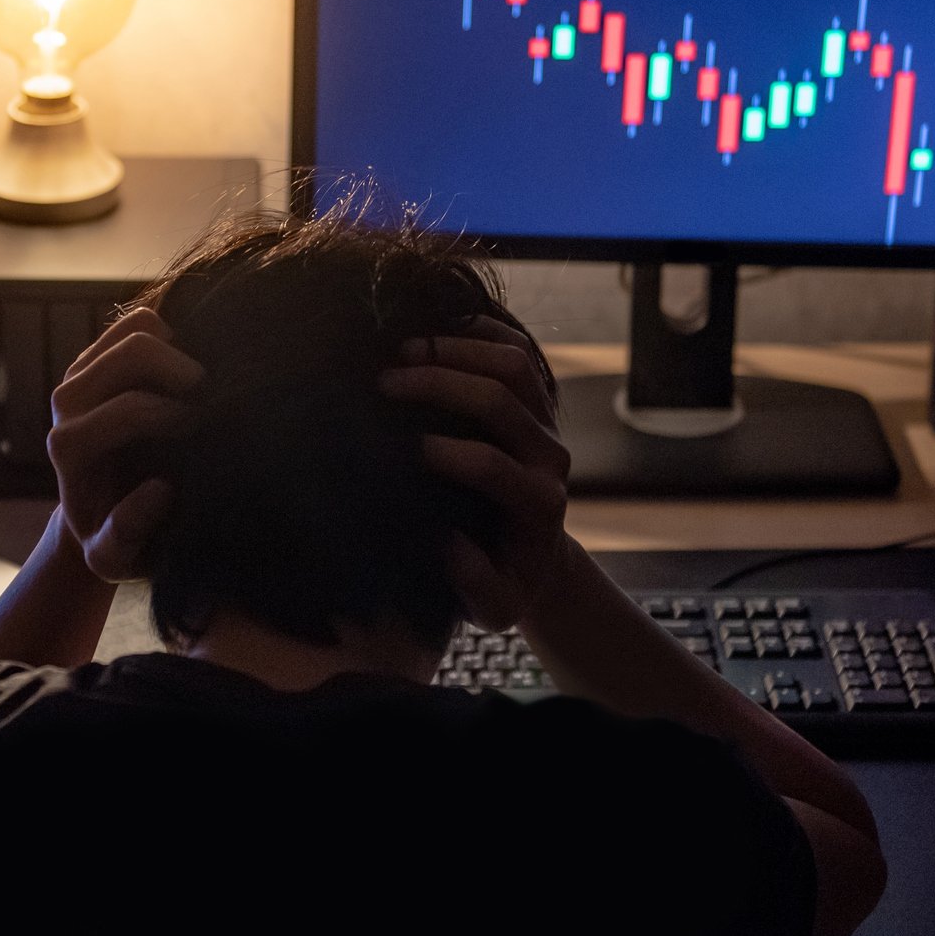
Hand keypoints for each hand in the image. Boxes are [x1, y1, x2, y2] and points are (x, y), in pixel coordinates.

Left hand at [47, 307, 202, 581]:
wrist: (97, 519)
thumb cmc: (117, 541)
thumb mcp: (116, 559)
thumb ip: (126, 534)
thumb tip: (158, 489)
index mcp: (69, 447)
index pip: (131, 409)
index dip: (180, 417)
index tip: (207, 435)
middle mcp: (66, 403)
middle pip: (133, 353)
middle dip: (185, 373)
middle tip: (213, 403)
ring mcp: (80, 374)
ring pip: (138, 328)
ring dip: (181, 351)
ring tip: (203, 389)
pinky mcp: (96, 357)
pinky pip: (139, 322)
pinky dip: (174, 336)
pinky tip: (189, 376)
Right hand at [378, 316, 570, 630]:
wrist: (536, 558)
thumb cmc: (503, 582)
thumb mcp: (492, 607)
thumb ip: (476, 584)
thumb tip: (447, 543)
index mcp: (538, 505)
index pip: (496, 467)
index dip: (451, 454)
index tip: (404, 450)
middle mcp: (549, 457)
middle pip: (502, 401)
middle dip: (441, 385)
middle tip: (385, 383)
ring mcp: (547, 422)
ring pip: (513, 365)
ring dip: (456, 349)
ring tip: (402, 349)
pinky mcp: (539, 401)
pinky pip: (518, 350)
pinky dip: (479, 330)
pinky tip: (433, 328)